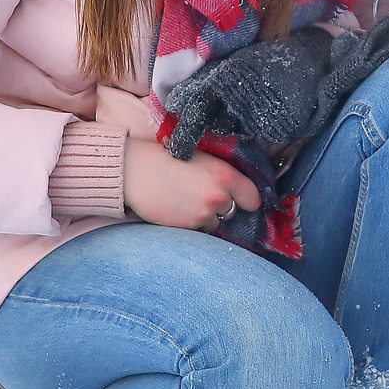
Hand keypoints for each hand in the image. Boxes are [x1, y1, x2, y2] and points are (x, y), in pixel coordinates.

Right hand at [121, 137, 261, 229]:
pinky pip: (197, 230)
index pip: (253, 199)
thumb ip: (223, 175)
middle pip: (233, 212)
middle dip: (222, 207)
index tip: (242, 199)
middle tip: (203, 195)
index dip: (247, 199)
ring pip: (214, 223)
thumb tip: (237, 190)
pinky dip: (190, 222)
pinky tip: (177, 208)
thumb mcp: (203, 159)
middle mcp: (218, 197)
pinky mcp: (186, 227)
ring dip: (206, 216)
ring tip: (187, 201)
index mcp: (225, 176)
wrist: (135, 170)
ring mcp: (202, 215)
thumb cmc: (168, 158)